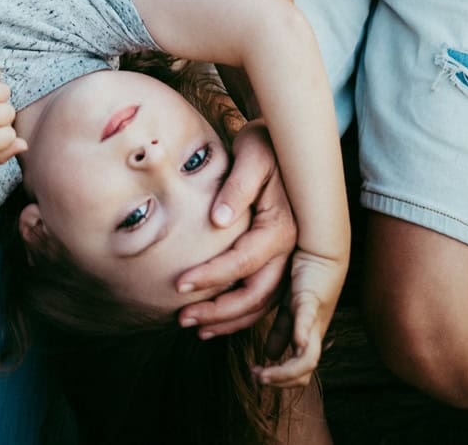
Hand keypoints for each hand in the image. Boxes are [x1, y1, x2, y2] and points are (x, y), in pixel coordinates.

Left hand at [177, 121, 296, 338]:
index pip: (243, 262)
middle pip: (256, 294)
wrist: (282, 143)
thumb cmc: (263, 146)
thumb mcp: (252, 156)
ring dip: (228, 320)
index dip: (211, 276)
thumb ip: (236, 187)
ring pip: (261, 303)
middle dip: (218, 311)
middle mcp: (287, 250)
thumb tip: (218, 220)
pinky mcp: (277, 260)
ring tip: (194, 326)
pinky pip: (263, 297)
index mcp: (280, 227)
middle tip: (183, 318)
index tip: (180, 285)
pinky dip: (239, 314)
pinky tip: (214, 320)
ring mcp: (285, 258)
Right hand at [253, 248, 346, 388]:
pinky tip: (294, 343)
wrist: (324, 248)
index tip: (256, 373)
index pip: (298, 370)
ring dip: (285, 371)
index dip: (278, 377)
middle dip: (280, 380)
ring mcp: (314, 319)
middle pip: (303, 373)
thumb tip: (271, 354)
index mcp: (307, 334)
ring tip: (264, 372)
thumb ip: (281, 329)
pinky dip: (301, 336)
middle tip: (258, 377)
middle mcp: (313, 332)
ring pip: (307, 360)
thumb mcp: (287, 306)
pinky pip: (307, 324)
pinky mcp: (312, 300)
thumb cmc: (307, 275)